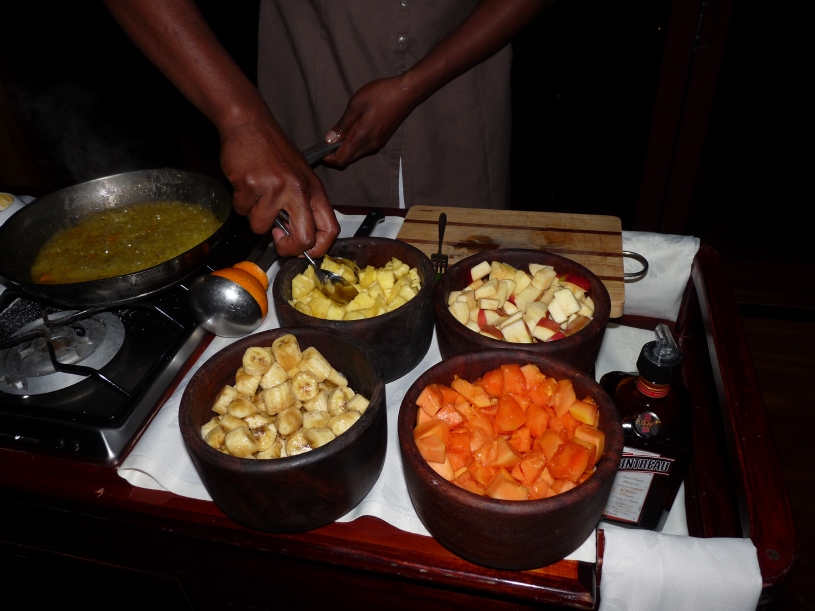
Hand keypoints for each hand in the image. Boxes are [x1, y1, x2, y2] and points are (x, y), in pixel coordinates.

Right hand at [220, 121, 339, 257]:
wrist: (249, 124)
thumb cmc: (274, 150)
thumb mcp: (300, 175)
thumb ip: (303, 205)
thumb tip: (299, 239)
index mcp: (314, 189)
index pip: (330, 229)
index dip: (318, 248)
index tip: (305, 251)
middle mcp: (298, 190)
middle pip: (304, 238)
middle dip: (288, 248)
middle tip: (278, 240)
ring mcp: (274, 188)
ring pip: (262, 227)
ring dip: (254, 218)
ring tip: (256, 196)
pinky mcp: (250, 185)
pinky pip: (242, 211)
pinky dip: (240, 203)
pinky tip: (245, 185)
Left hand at [322, 75, 417, 166]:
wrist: (406, 92)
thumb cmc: (381, 94)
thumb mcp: (356, 104)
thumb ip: (342, 124)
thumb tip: (329, 138)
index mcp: (362, 137)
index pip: (342, 159)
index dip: (329, 159)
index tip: (321, 150)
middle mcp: (370, 145)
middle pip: (348, 160)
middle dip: (335, 154)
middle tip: (327, 140)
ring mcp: (377, 143)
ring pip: (356, 154)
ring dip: (346, 148)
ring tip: (340, 132)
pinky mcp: (382, 139)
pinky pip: (364, 148)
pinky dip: (355, 144)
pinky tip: (353, 130)